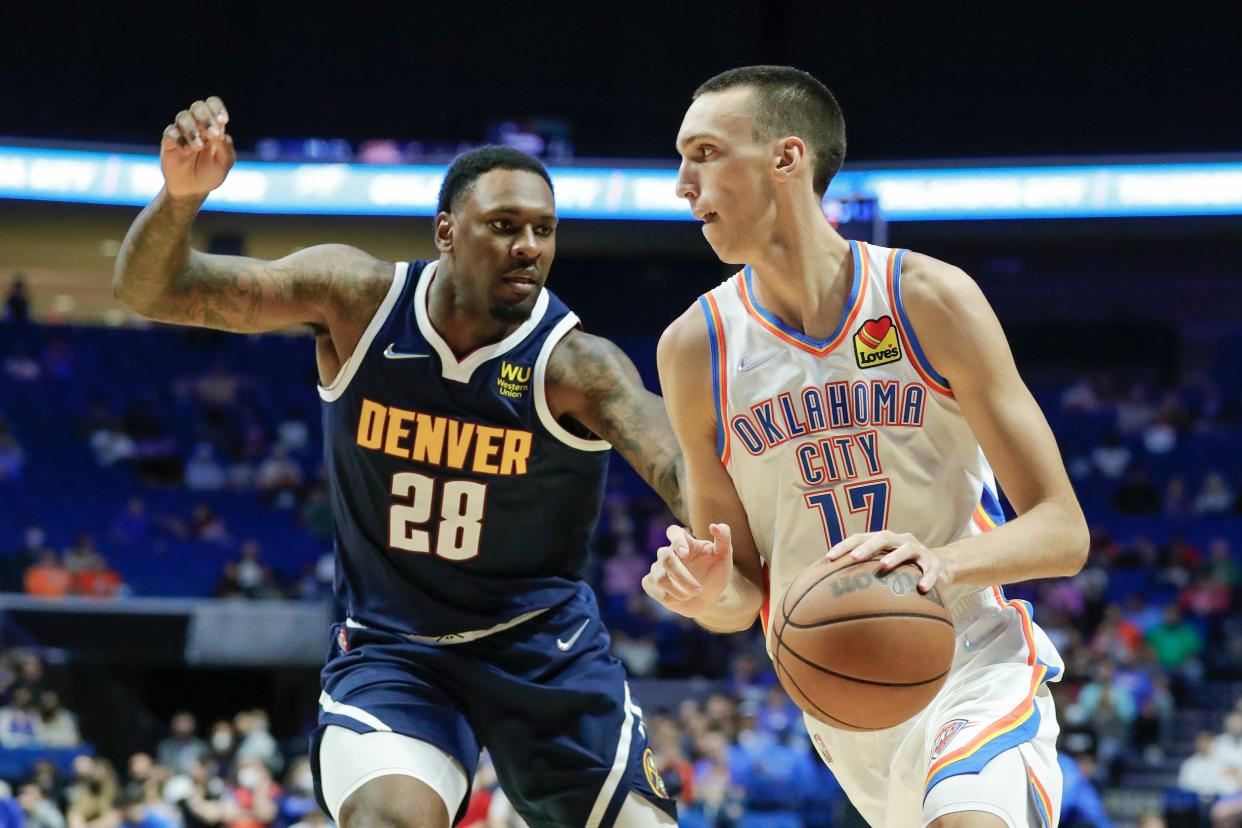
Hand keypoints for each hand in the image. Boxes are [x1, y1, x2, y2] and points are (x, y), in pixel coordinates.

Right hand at [160, 96, 234, 197]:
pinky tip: (187, 151)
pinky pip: (171, 132)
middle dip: (206, 118)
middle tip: (212, 135)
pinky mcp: (169, 140)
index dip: (217, 108)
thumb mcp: (224, 164)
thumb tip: (221, 134)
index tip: (223, 121)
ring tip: (198, 147)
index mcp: (214, 126)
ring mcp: (182, 131)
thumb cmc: (211, 174)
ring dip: (193, 130)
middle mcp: (197, 124)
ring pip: (183, 117)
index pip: (213, 105)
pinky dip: (180, 139)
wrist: (192, 189)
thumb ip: (226, 149)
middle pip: (198, 106)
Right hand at [642, 523, 732, 617]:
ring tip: (692, 595)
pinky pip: (652, 587)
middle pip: (665, 557)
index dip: (676, 541)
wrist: (709, 598)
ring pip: (660, 577)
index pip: (674, 532)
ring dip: (678, 590)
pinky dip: (668, 596)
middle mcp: (669, 552)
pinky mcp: (651, 582)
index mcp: (685, 542)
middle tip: (698, 590)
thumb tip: (714, 526)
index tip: (685, 554)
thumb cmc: (716, 573)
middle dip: (682, 577)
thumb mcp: (724, 556)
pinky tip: (680, 599)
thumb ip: (724, 537)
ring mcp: (658, 568)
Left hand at [825, 530, 943, 592]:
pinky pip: (932, 570)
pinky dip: (927, 578)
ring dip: (894, 557)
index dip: (844, 546)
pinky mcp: (934, 562)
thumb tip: (833, 592)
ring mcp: (918, 549)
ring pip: (906, 549)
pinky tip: (921, 589)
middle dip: (867, 547)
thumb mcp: (884, 567)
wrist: (940, 565)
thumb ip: (863, 574)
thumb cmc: (903, 569)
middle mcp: (900, 540)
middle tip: (854, 558)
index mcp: (884, 540)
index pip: (860, 538)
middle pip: (883, 538)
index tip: (828, 558)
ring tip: (884, 566)